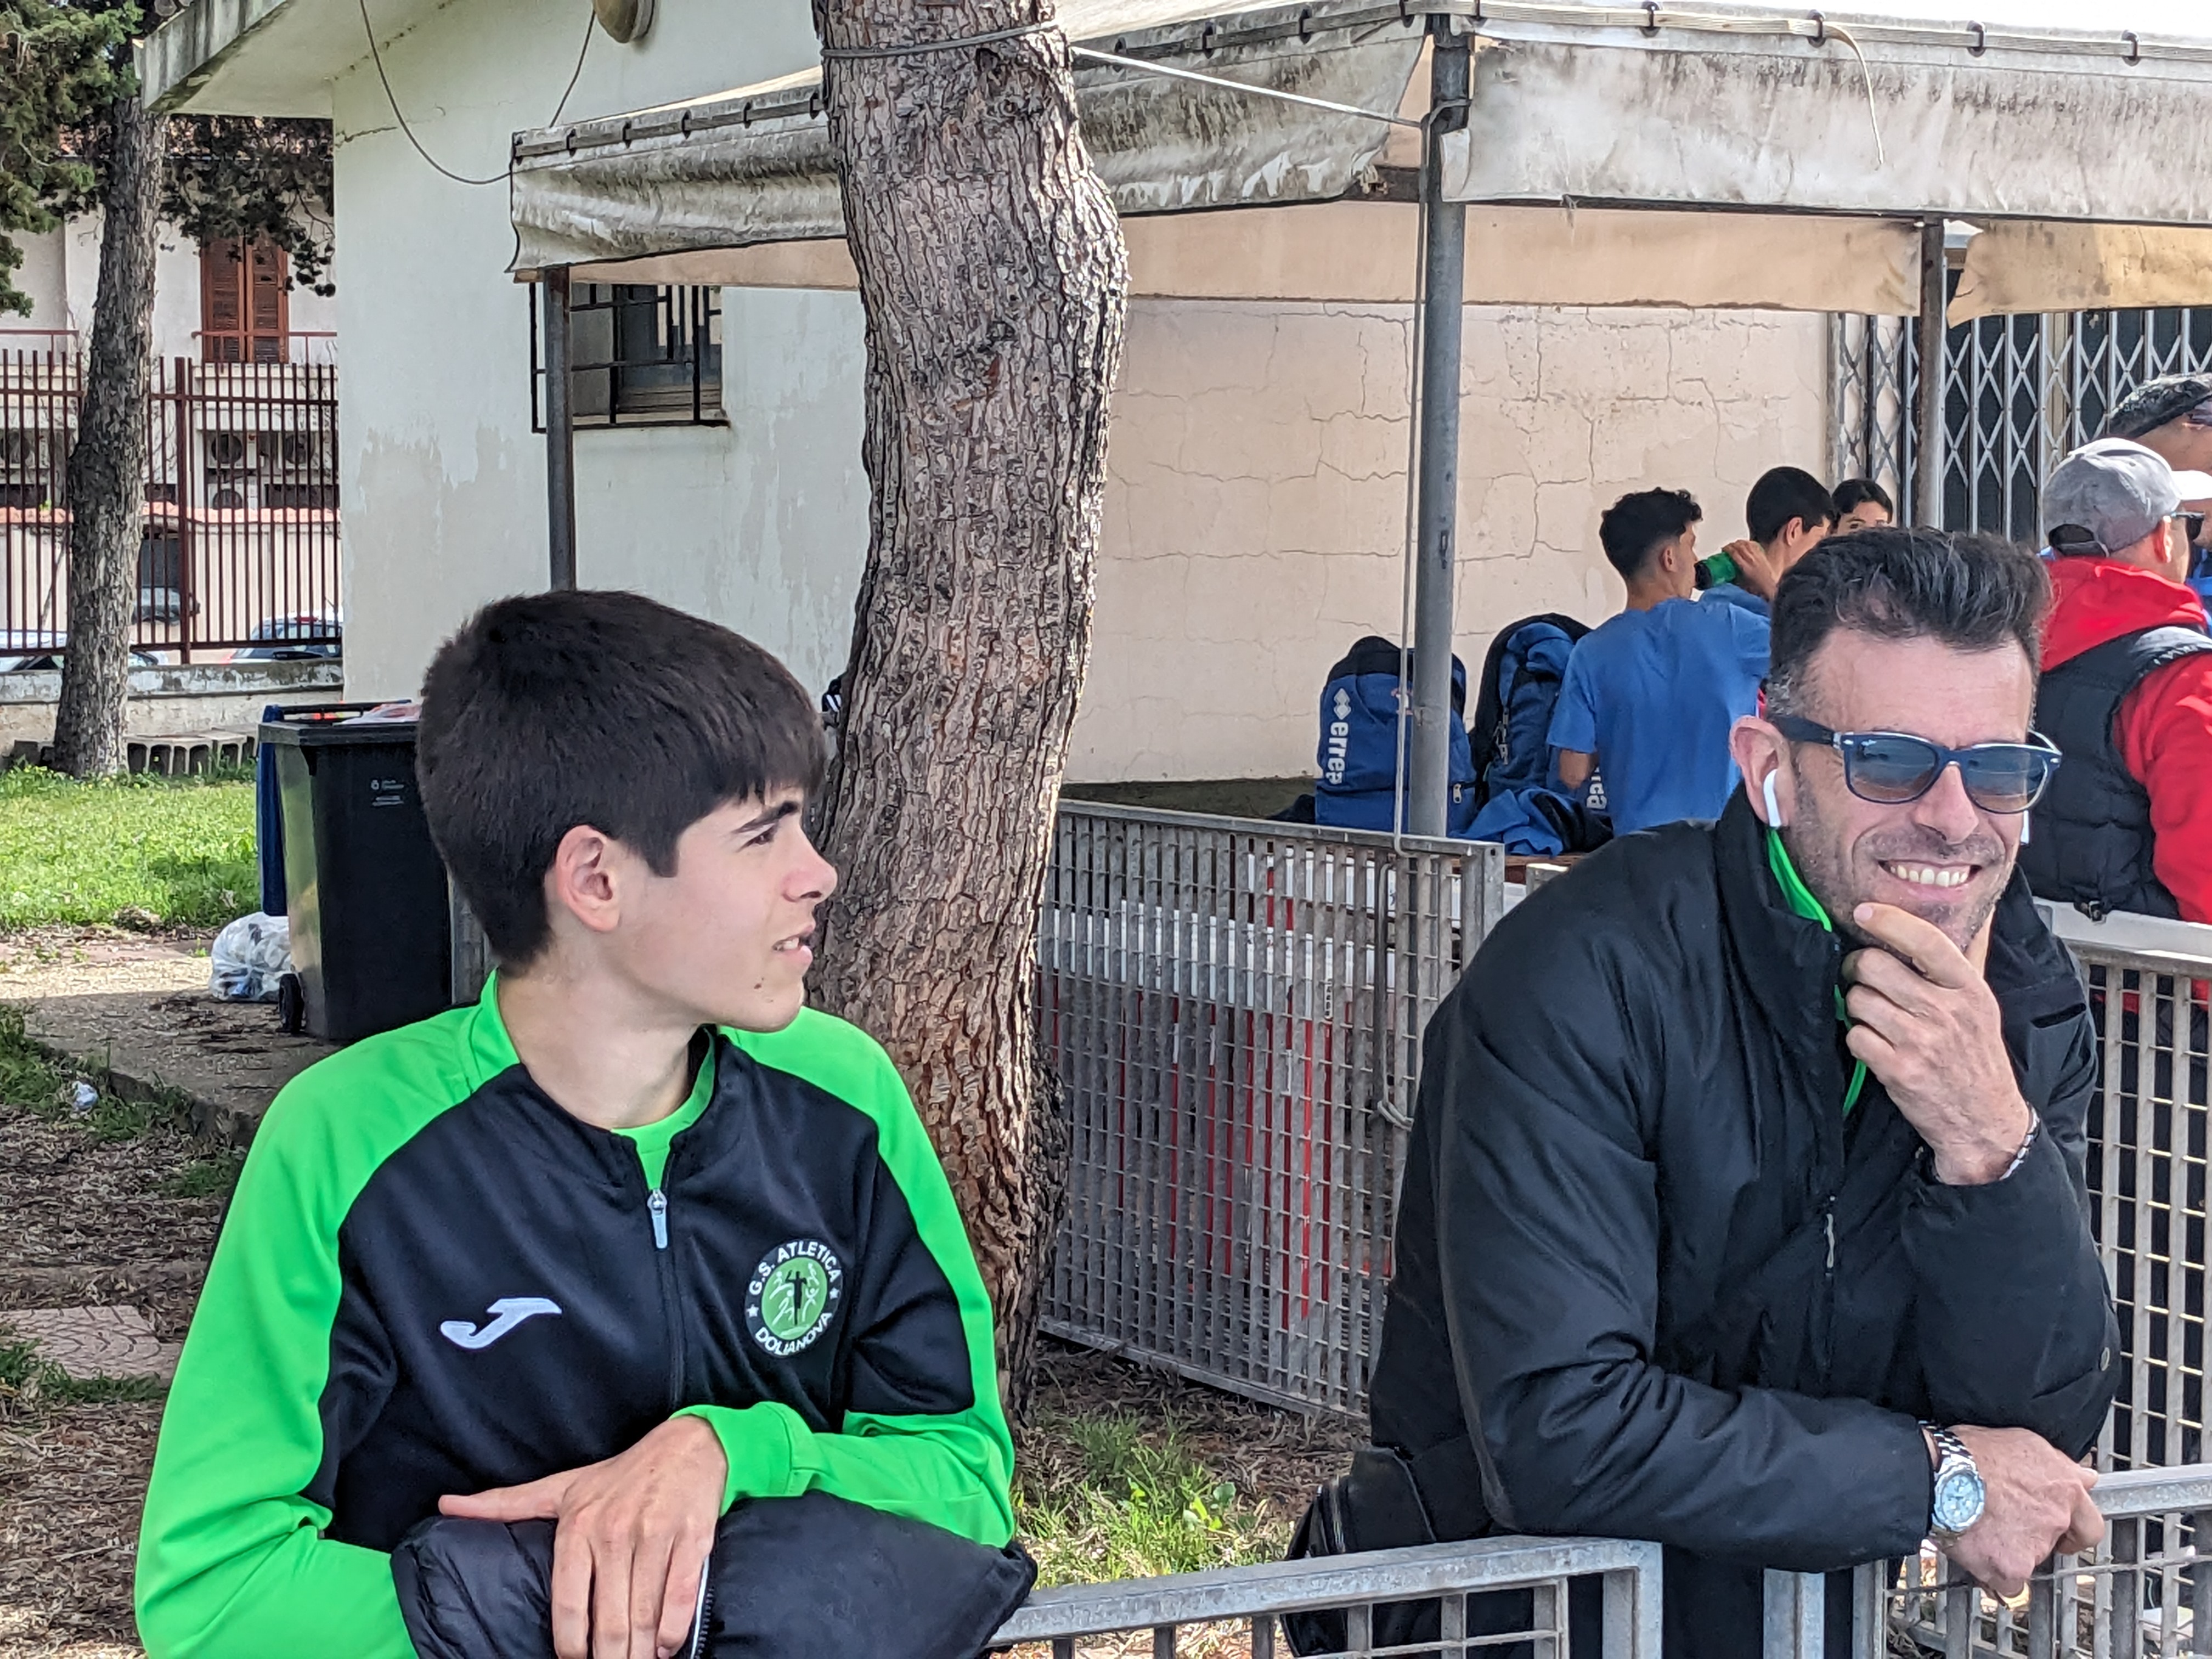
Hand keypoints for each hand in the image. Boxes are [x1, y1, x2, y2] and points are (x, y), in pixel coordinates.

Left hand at [441, 1415, 726, 1658]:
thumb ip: (505, 1503)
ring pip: (644, 1615)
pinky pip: (679, 1598)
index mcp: (578, 1525)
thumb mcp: (561, 1487)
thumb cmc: (620, 1473)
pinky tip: (665, 1646)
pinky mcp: (692, 1538)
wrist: (688, 1444)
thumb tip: (446, 1504)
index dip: (569, 1644)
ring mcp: (655, 1536)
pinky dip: (672, 1631)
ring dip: (640, 1652)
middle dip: (608, 1658)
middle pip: (608, 1619)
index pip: (567, 1602)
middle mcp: (614, 1531)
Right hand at [1723, 537, 1787, 600]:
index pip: (1734, 553)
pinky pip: (1754, 545)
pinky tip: (1746, 544)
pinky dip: (1748, 543)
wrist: (1771, 586)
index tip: (1723, 550)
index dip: (1727, 549)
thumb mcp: (1742, 583)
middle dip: (1732, 545)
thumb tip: (1727, 574)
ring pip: (1747, 544)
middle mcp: (1751, 560)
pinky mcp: (1762, 555)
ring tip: (1735, 544)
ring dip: (1739, 542)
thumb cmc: (1758, 586)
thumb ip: (1734, 577)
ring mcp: (1757, 556)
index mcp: (1745, 567)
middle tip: (1728, 547)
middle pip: (1740, 546)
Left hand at [1843, 903, 2032, 1184]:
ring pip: (1858, 999)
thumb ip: (1966, 961)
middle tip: (1865, 978)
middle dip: (1859, 969)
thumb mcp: (1982, 1006)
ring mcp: (1921, 1042)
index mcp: (1970, 990)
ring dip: (1857, 1007)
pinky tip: (1876, 1044)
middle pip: (1874, 965)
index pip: (1926, 940)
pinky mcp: (1899, 1070)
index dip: (1889, 921)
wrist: (1985, 1121)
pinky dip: (1858, 1038)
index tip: (1866, 911)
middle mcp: (1947, 1012)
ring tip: (1877, 1017)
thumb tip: (1971, 916)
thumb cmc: (1977, 1058)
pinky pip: (1855, 1035)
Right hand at [1938, 1426, 2101, 1596]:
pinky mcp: (2013, 1567)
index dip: (2075, 1521)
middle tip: (2030, 1533)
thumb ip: (2054, 1464)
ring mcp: (2038, 1544)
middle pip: (2072, 1541)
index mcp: (2064, 1485)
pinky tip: (1979, 1554)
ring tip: (1983, 1528)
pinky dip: (1997, 1574)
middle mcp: (2057, 1516)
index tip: (2065, 1522)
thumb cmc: (1969, 1451)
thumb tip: (2079, 1474)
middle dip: (2059, 1542)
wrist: (1937, 1474)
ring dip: (2015, 1548)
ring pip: (2034, 1557)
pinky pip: (2011, 1583)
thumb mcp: (2021, 1441)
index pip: (2089, 1516)